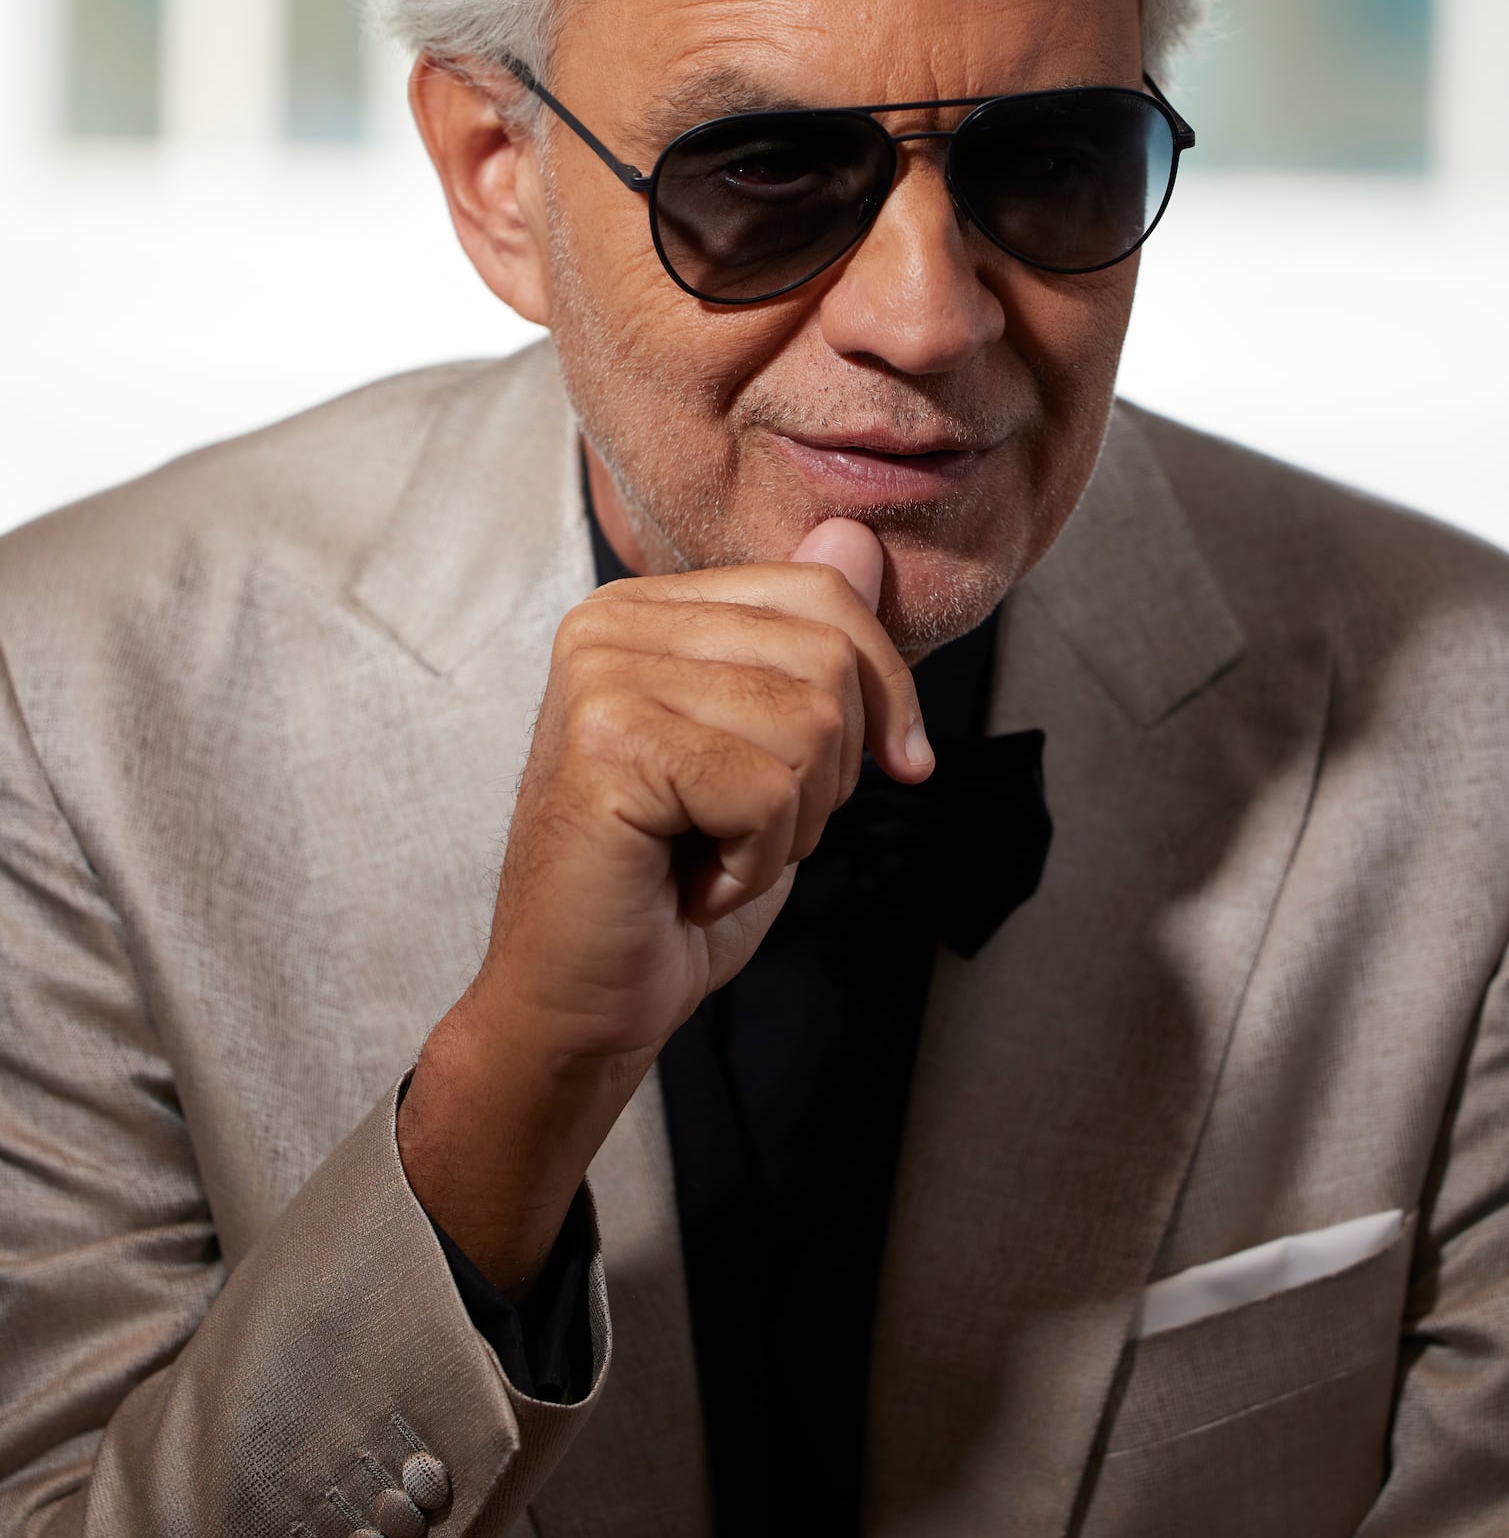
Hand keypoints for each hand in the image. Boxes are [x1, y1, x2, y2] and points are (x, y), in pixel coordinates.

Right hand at [397, 516, 932, 1296]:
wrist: (583, 1001)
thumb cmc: (674, 884)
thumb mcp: (772, 752)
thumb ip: (811, 644)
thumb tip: (862, 535)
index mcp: (646, 607)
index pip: (824, 591)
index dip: (886, 689)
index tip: (896, 764)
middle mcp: (611, 621)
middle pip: (828, 655)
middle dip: (829, 771)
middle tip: (747, 829)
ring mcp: (601, 674)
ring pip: (809, 723)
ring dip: (789, 822)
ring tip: (712, 851)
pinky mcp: (607, 743)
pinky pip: (766, 790)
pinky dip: (754, 862)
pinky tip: (691, 880)